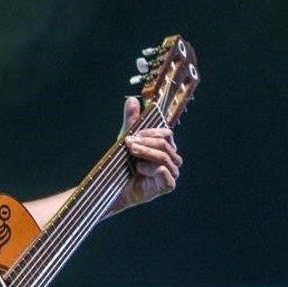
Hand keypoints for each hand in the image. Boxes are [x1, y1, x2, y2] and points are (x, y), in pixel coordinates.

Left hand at [113, 97, 181, 212]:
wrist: (116, 187)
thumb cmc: (124, 164)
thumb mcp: (126, 139)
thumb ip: (131, 121)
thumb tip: (132, 99)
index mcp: (164, 147)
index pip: (167, 133)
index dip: (151, 132)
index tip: (134, 133)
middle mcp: (171, 159)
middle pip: (165, 144)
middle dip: (146, 142)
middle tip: (129, 143)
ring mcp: (171, 173)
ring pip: (165, 157)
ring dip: (146, 152)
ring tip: (132, 153)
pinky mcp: (167, 185)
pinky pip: (166, 172)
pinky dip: (152, 168)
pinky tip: (139, 168)